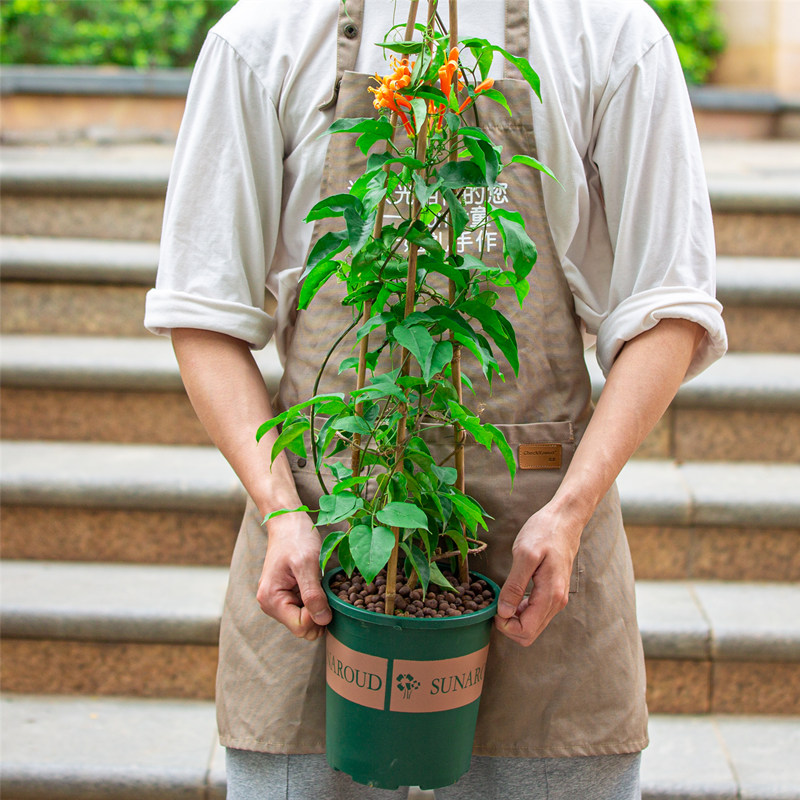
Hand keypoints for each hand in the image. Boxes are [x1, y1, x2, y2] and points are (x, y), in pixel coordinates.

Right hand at [256, 511, 331, 640]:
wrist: (288, 522)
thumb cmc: (296, 538)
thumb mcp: (307, 564)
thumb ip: (313, 594)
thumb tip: (323, 621)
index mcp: (271, 600)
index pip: (301, 627)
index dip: (318, 616)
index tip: (325, 594)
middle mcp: (271, 605)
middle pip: (303, 627)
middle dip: (318, 613)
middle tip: (325, 588)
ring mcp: (278, 601)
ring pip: (306, 620)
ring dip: (318, 605)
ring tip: (319, 583)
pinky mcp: (286, 595)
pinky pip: (305, 609)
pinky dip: (315, 600)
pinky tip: (317, 584)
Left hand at [494, 502, 581, 646]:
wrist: (565, 520)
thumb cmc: (545, 532)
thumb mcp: (524, 555)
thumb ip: (515, 585)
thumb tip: (504, 612)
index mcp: (550, 595)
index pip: (526, 630)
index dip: (505, 625)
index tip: (494, 608)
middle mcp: (557, 602)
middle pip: (529, 633)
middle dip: (508, 625)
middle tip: (495, 604)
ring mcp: (556, 599)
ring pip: (532, 625)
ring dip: (514, 618)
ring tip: (502, 597)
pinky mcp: (553, 592)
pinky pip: (536, 613)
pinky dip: (521, 610)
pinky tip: (512, 595)